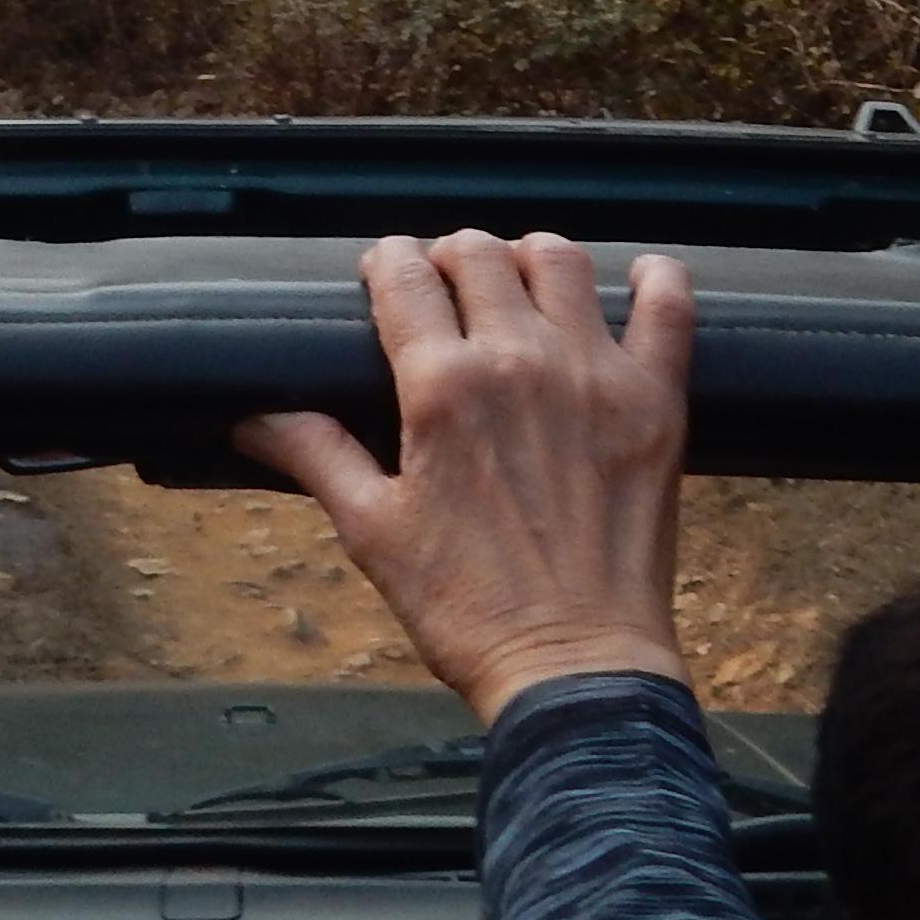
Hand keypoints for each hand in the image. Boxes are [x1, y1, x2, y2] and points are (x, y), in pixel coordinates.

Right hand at [237, 229, 695, 720]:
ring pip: (560, 260)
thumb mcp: (372, 532)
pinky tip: (636, 278)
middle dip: (450, 257)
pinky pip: (668, 306)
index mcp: (441, 387)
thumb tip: (251, 416)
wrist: (573, 665)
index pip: (404, 276)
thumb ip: (315, 455)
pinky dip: (655, 279)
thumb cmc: (465, 608)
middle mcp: (518, 360)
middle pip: (479, 254)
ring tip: (519, 281)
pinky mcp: (656, 399)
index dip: (388, 262)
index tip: (386, 273)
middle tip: (447, 286)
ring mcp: (596, 373)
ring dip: (529, 256)